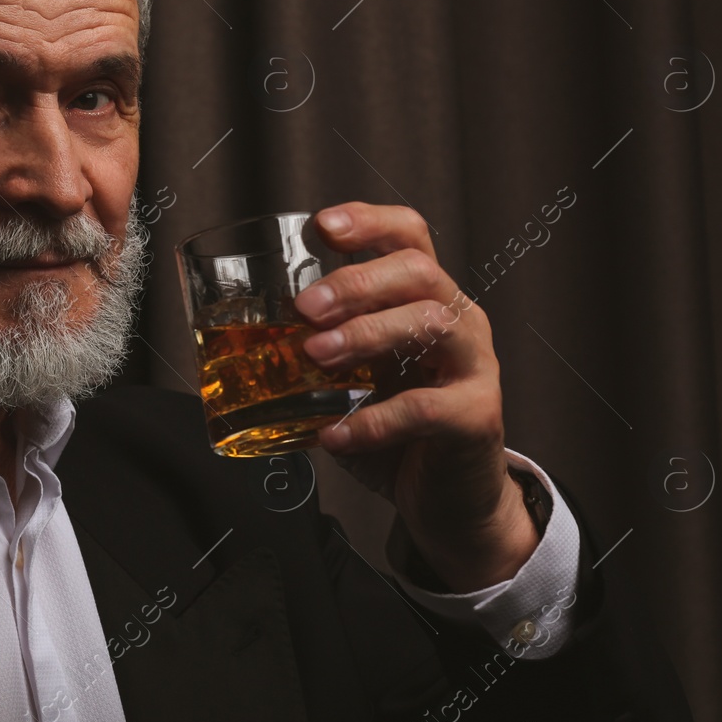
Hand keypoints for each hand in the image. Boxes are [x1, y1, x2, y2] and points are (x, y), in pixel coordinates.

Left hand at [294, 202, 537, 591]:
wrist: (449, 500)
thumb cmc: (399, 432)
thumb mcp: (356, 381)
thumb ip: (321, 355)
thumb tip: (244, 345)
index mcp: (427, 300)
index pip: (410, 237)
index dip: (370, 221)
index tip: (322, 227)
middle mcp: (458, 321)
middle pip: (419, 271)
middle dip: (357, 282)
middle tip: (305, 306)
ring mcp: (475, 366)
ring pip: (432, 323)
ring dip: (366, 333)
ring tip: (316, 354)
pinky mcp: (477, 417)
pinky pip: (426, 408)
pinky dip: (373, 420)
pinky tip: (334, 435)